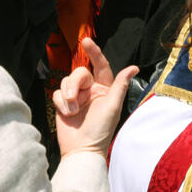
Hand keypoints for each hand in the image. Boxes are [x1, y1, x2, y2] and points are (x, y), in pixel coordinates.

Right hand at [53, 38, 138, 156]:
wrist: (81, 150)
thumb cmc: (100, 130)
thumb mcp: (113, 106)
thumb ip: (120, 85)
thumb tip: (134, 67)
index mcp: (104, 89)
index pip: (100, 66)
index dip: (94, 53)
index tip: (86, 41)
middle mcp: (90, 91)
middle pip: (79, 73)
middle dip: (75, 84)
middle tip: (74, 99)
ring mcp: (76, 97)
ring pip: (66, 80)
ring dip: (67, 95)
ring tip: (72, 111)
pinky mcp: (63, 103)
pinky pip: (57, 92)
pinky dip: (60, 102)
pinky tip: (66, 113)